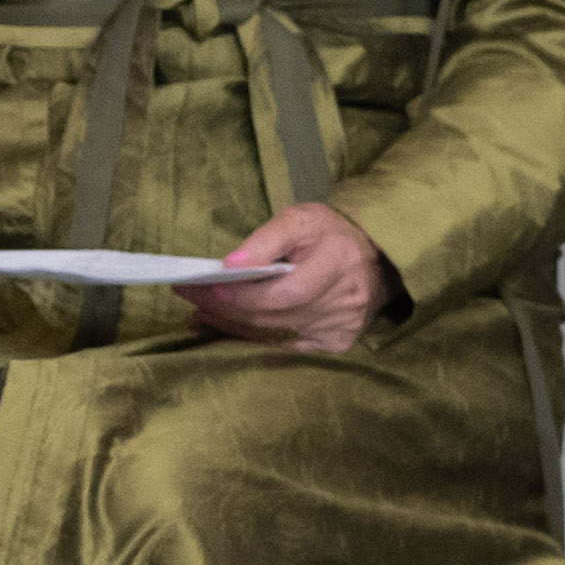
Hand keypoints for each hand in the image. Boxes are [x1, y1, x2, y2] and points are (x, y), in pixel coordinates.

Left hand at [186, 198, 396, 357]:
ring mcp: (342, 327)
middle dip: (226, 307)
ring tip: (198, 311)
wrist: (375, 258)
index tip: (206, 287)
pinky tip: (225, 325)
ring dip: (231, 323)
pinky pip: (284, 344)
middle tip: (189, 295)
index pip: (287, 291)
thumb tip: (230, 264)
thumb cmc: (328, 234)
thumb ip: (266, 239)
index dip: (246, 294)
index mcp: (339, 263)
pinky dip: (251, 337)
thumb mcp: (300, 219)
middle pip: (275, 315)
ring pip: (274, 333)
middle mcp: (345, 301)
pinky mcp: (337, 343)